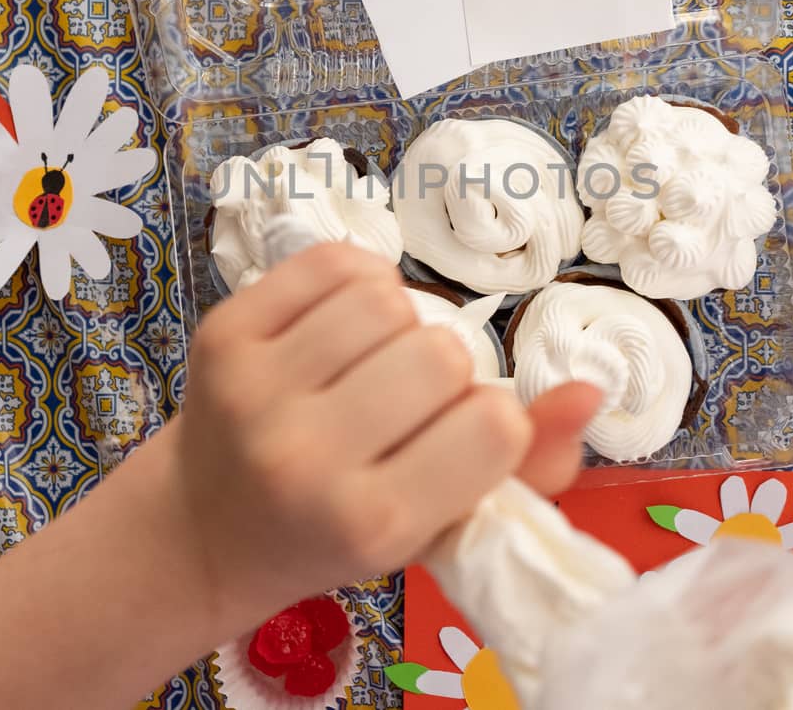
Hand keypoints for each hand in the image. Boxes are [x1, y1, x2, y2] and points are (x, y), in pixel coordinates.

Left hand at [171, 243, 599, 633]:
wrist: (203, 526)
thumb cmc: (336, 531)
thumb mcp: (436, 526)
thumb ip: (527, 469)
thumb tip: (589, 389)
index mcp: (371, 522)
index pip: (493, 424)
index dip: (494, 423)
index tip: (460, 443)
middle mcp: (305, 456)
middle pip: (442, 352)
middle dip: (447, 372)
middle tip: (412, 406)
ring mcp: (254, 389)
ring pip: (388, 298)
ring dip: (402, 322)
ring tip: (376, 363)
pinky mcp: (221, 333)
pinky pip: (331, 261)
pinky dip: (357, 280)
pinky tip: (344, 326)